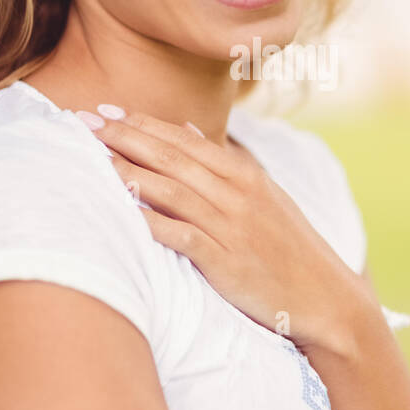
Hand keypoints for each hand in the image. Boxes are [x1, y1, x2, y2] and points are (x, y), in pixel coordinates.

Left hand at [89, 110, 370, 352]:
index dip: (142, 123)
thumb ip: (223, 163)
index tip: (104, 111)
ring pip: (170, 189)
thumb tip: (187, 129)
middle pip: (171, 157)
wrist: (327, 299)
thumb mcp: (264, 197)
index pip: (184, 139)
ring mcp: (231, 226)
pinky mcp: (225, 261)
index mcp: (245, 174)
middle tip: (81, 122)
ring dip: (127, 171)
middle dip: (123, 137)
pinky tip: (120, 210)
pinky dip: (149, 220)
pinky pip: (180, 235)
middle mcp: (237, 193)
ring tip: (90, 157)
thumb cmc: (290, 249)